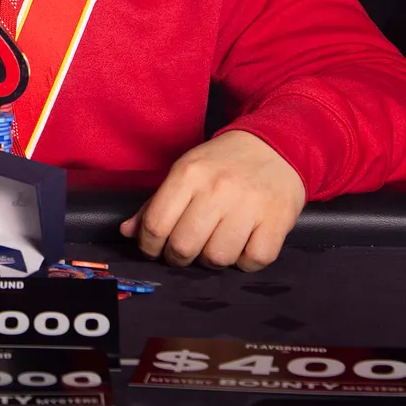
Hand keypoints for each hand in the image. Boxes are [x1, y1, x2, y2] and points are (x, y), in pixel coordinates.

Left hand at [120, 130, 305, 270]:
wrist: (276, 144)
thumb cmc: (224, 162)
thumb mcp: (186, 171)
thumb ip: (155, 203)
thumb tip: (127, 232)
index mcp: (189, 173)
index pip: (156, 224)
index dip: (149, 246)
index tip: (154, 249)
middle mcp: (217, 189)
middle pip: (184, 246)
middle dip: (178, 257)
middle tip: (185, 251)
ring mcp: (250, 205)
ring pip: (217, 258)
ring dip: (212, 260)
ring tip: (215, 244)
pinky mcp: (278, 219)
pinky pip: (253, 260)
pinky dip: (245, 261)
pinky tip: (243, 245)